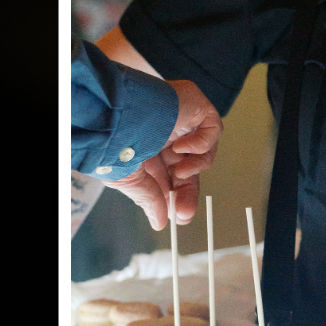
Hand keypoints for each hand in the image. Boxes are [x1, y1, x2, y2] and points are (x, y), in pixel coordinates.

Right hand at [105, 79, 222, 230]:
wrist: (117, 115)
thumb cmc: (114, 141)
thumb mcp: (130, 178)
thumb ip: (148, 198)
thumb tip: (159, 222)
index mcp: (147, 145)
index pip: (170, 173)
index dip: (177, 194)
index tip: (179, 216)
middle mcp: (164, 131)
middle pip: (187, 165)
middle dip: (187, 190)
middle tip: (184, 212)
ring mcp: (181, 116)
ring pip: (203, 150)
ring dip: (195, 167)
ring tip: (181, 173)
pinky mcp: (194, 104)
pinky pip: (212, 129)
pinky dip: (201, 144)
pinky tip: (180, 147)